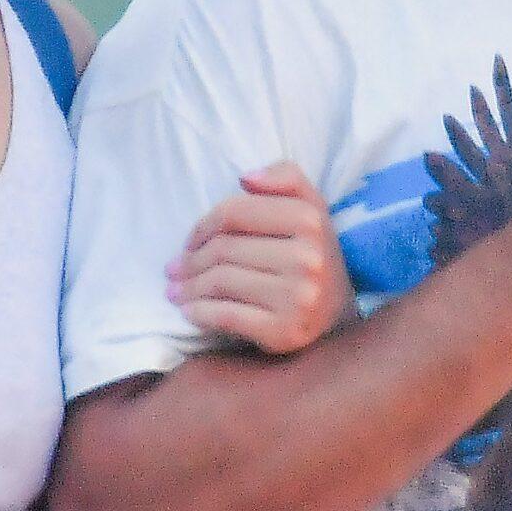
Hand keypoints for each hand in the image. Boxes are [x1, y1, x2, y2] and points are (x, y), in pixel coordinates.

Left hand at [169, 162, 352, 354]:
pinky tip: (189, 312)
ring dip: (188, 287)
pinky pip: (226, 316)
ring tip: (175, 290)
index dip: (202, 226)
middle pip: (224, 250)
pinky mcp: (285, 332)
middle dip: (190, 261)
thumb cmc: (311, 257)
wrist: (337, 318)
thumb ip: (286, 178)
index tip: (190, 242)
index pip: (234, 212)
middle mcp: (308, 258)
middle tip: (173, 270)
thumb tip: (246, 178)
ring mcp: (298, 298)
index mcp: (311, 220)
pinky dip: (199, 313)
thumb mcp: (311, 208)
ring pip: (220, 282)